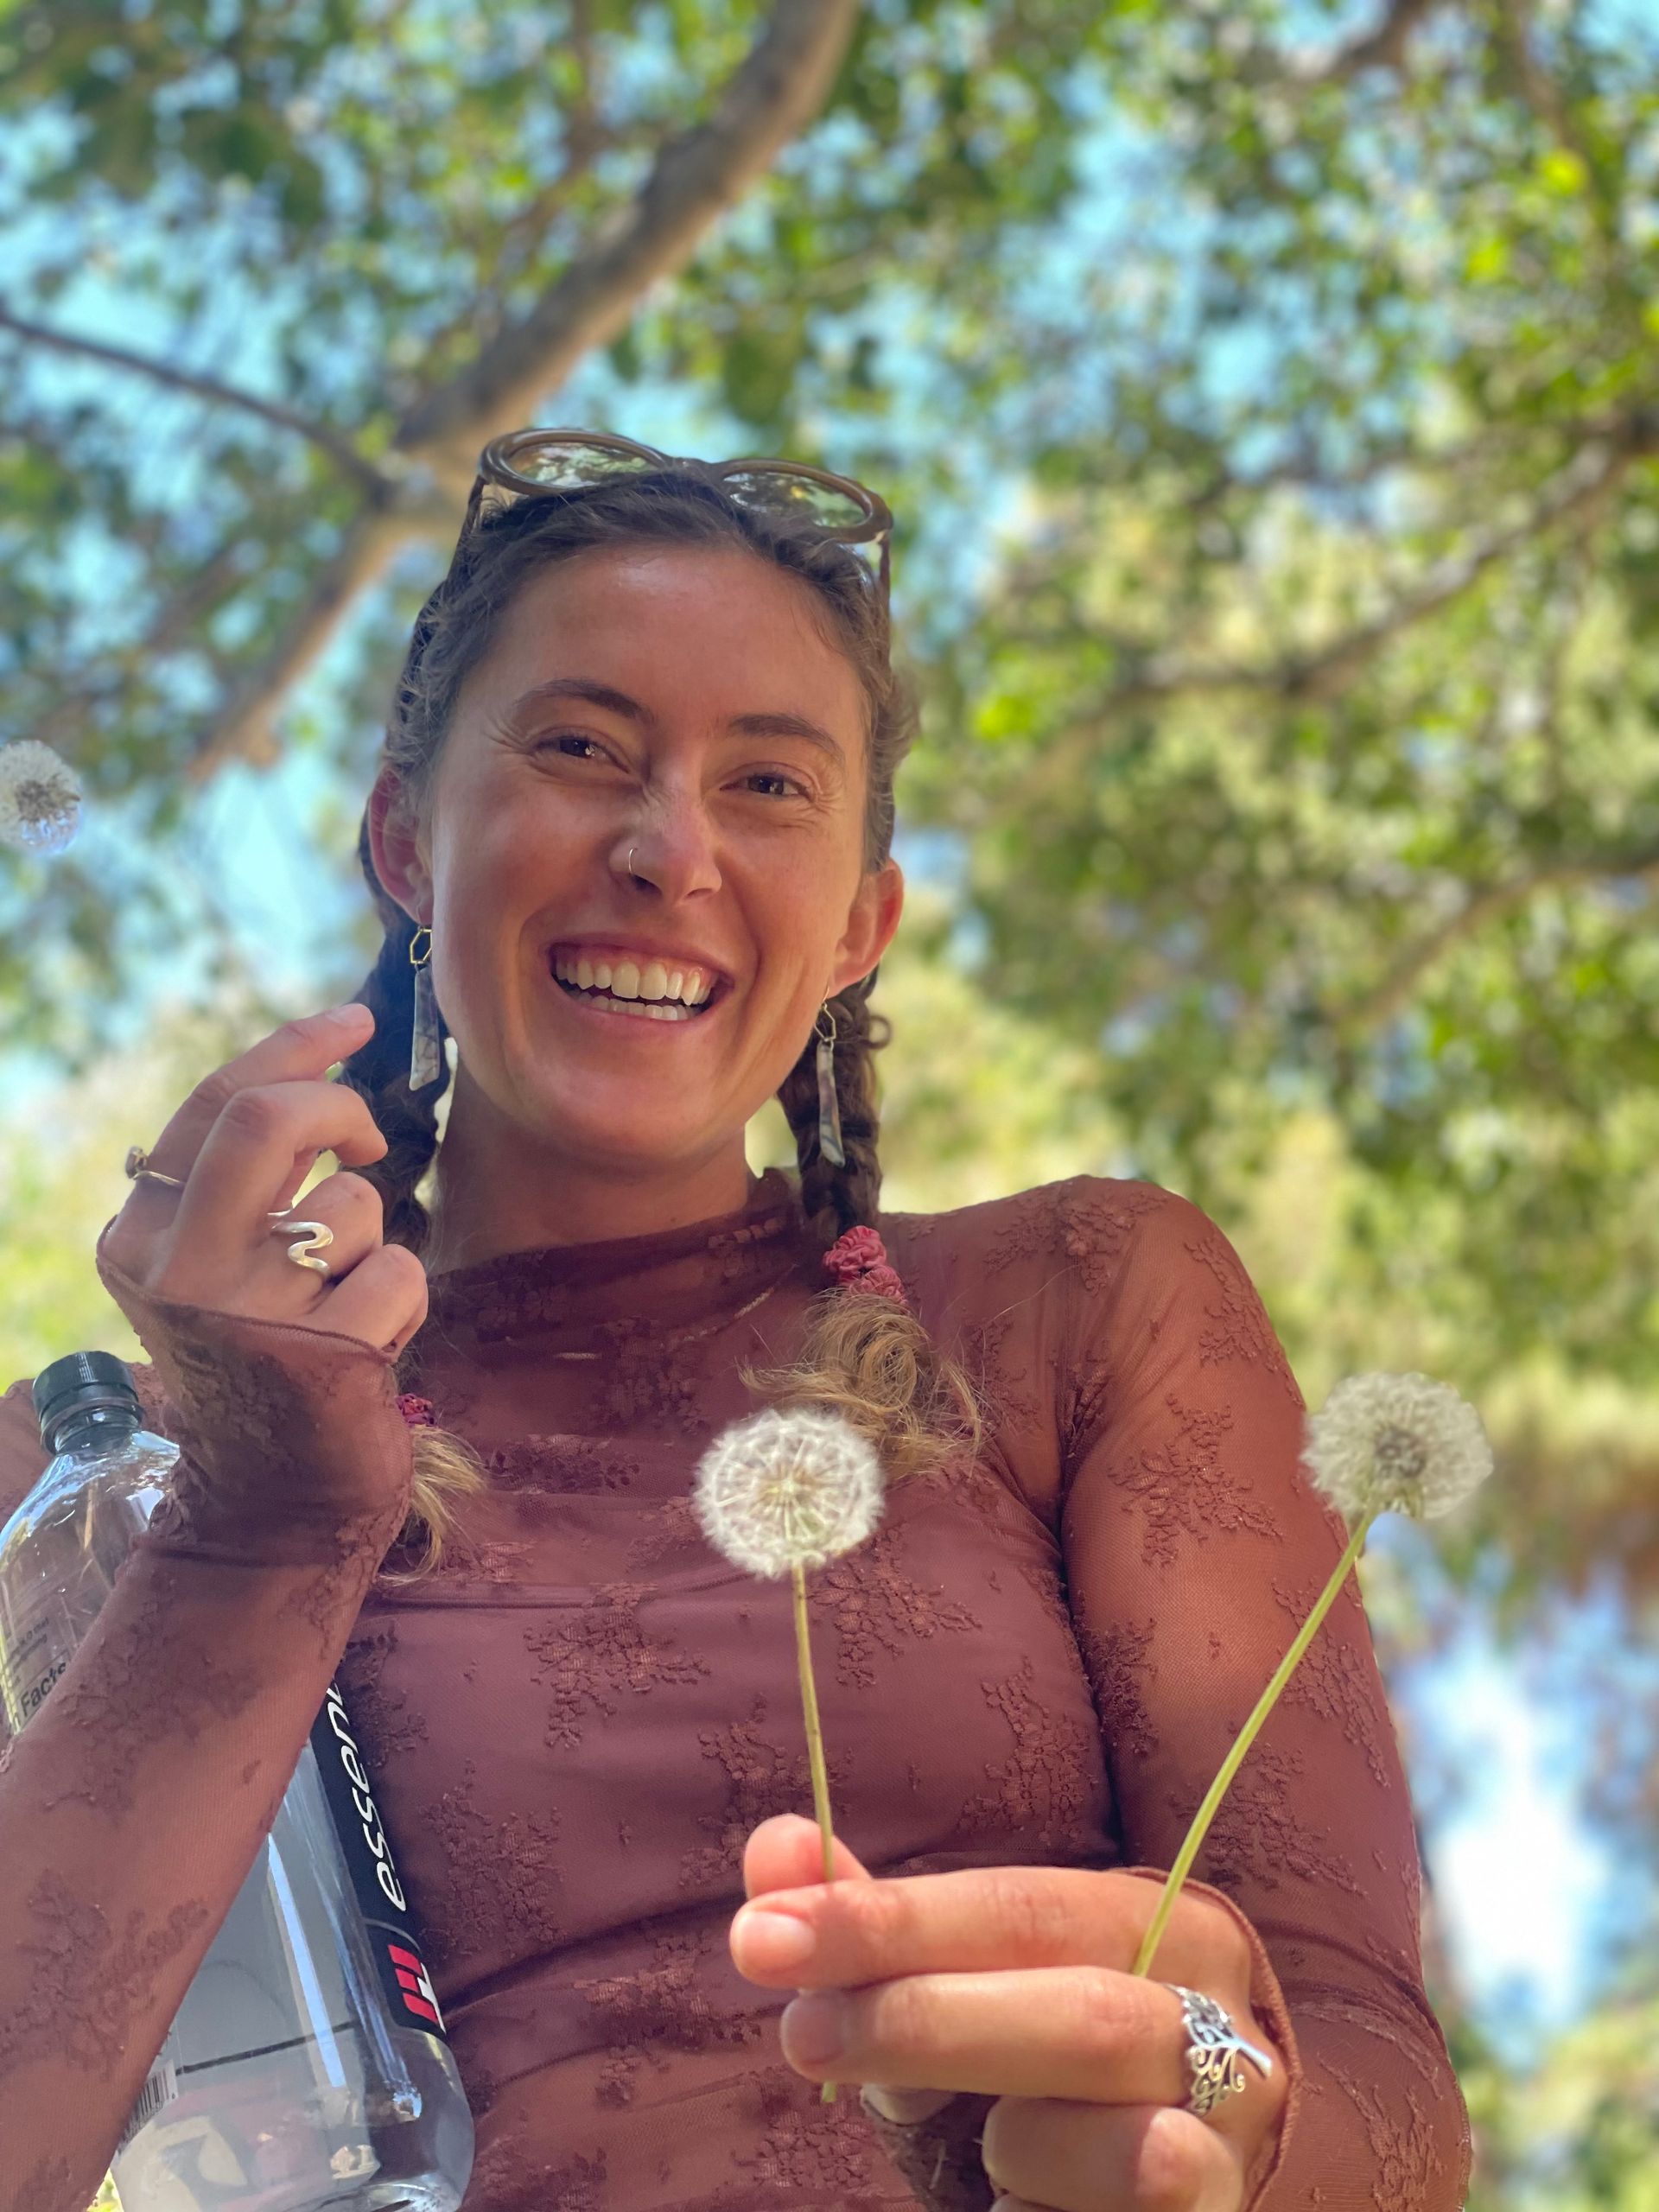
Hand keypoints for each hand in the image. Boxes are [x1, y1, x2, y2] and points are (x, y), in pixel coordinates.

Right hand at [94, 1004, 427, 1563]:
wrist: (275, 1504)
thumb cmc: (270, 1362)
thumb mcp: (225, 1265)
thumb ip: (245, 1180)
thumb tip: (316, 1067)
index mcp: (140, 1238)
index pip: (214, 1103)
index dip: (294, 1047)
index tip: (355, 1020)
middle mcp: (175, 1272)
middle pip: (265, 1120)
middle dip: (340, 1107)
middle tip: (372, 1139)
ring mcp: (243, 1316)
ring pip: (352, 1204)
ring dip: (375, 1242)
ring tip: (343, 1304)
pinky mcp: (316, 1358)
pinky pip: (400, 1272)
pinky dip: (404, 1301)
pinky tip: (370, 1348)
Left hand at [731, 1815, 1286, 2211]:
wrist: (1171, 2173)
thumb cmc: (1041, 2064)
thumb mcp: (962, 1983)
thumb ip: (877, 1923)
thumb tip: (778, 1846)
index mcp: (1166, 1924)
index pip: (1023, 1907)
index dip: (891, 1922)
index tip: (762, 1935)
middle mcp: (1224, 2020)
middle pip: (1082, 2017)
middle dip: (925, 2024)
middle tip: (802, 2037)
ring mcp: (1235, 2137)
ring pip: (1128, 2143)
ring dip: (1012, 2140)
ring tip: (976, 2140)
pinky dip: (1044, 2211)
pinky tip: (1019, 2198)